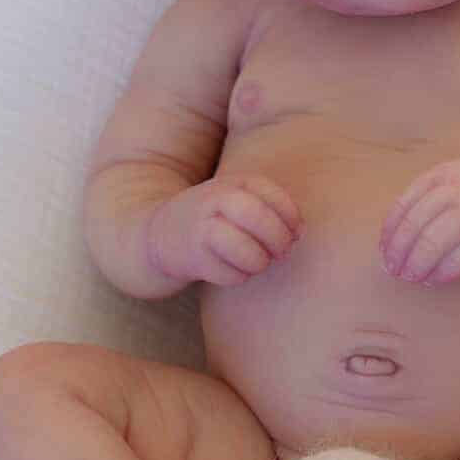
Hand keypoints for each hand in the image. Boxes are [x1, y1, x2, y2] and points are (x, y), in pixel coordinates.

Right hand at [150, 175, 303, 286]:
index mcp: (235, 182)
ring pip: (247, 251)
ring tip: (255, 262)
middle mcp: (216, 199)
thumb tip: (299, 234)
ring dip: (259, 262)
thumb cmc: (215, 219)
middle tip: (280, 253)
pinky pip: (230, 275)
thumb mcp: (242, 201)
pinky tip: (232, 270)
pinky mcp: (192, 256)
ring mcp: (201, 227)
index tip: (294, 233)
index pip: (274, 197)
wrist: (160, 233)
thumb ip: (273, 210)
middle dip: (278, 241)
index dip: (292, 219)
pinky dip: (238, 277)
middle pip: (259, 218)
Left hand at [379, 147, 459, 285]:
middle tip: (395, 272)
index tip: (385, 252)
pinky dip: (443, 272)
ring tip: (413, 277)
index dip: (390, 234)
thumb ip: (436, 189)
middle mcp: (455, 190)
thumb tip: (405, 223)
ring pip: (432, 244)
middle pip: (413, 228)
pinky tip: (436, 279)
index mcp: (442, 174)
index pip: (403, 207)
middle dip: (400, 254)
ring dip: (418, 265)